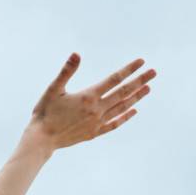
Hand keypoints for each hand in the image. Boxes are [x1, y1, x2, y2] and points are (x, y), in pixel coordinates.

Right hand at [25, 53, 154, 151]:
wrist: (41, 140)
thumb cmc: (44, 113)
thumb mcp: (53, 89)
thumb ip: (66, 71)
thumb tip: (76, 54)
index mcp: (88, 96)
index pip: (114, 79)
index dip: (128, 69)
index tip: (141, 62)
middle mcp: (97, 109)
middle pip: (123, 92)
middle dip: (139, 81)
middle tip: (154, 72)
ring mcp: (97, 122)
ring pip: (122, 107)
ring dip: (136, 97)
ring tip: (148, 89)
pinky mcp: (94, 132)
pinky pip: (114, 123)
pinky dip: (125, 117)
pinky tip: (134, 111)